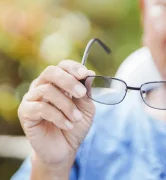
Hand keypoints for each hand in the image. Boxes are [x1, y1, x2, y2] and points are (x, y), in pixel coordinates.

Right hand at [18, 60, 94, 174]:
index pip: (63, 66)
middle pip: (51, 72)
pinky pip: (41, 108)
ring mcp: (32, 98)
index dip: (74, 67)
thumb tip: (89, 75)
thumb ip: (87, 92)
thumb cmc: (75, 125)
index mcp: (58, 82)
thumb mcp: (86, 108)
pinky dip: (58, 116)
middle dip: (68, 81)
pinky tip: (67, 125)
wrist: (64, 149)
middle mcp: (43, 86)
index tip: (85, 74)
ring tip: (76, 118)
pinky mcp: (25, 112)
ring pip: (47, 90)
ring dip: (66, 105)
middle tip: (81, 94)